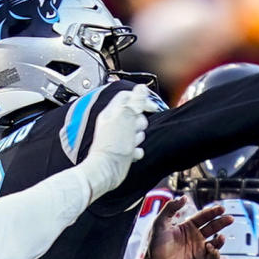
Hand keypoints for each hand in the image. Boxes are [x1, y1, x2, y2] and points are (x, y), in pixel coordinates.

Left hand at [81, 85, 161, 201]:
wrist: (106, 170)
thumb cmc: (113, 146)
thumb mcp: (126, 118)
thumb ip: (134, 102)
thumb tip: (141, 88)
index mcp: (112, 112)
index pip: (129, 97)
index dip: (142, 99)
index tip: (151, 107)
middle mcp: (114, 123)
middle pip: (135, 114)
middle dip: (140, 122)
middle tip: (134, 129)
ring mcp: (117, 137)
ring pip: (137, 131)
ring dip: (138, 137)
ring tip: (131, 143)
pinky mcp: (122, 151)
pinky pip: (136, 147)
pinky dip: (136, 150)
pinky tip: (132, 153)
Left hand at [130, 197, 232, 258]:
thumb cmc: (155, 246)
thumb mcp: (160, 223)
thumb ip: (170, 208)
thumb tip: (182, 197)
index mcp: (186, 227)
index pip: (203, 216)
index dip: (212, 212)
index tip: (221, 208)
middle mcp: (194, 237)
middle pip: (212, 227)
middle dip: (221, 222)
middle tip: (229, 218)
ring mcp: (198, 249)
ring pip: (215, 242)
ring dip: (220, 239)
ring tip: (221, 237)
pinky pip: (213, 256)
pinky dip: (215, 252)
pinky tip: (210, 249)